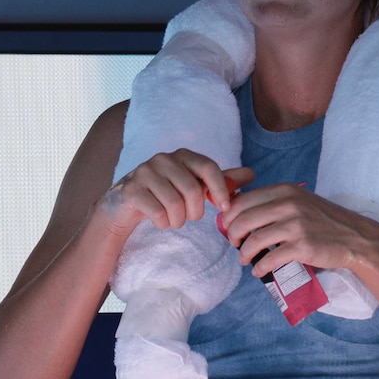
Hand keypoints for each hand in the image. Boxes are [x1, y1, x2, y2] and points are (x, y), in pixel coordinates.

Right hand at [98, 148, 253, 235]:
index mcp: (183, 155)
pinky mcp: (131, 189)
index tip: (225, 208)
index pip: (209, 167)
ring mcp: (144, 172)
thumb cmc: (167, 192)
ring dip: (178, 220)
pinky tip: (159, 219)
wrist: (127, 202)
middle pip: (192, 190)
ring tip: (174, 219)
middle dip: (195, 212)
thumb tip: (251, 173)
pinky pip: (157, 213)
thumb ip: (221, 180)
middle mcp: (163, 158)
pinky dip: (163, 223)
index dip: (220, 189)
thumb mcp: (195, 185)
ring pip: (174, 205)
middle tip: (190, 217)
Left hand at [219, 182, 378, 277]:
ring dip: (243, 253)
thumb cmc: (323, 219)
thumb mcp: (299, 200)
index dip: (229, 216)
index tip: (228, 227)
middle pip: (243, 219)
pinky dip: (259, 267)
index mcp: (284, 190)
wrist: (353, 237)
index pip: (243, 200)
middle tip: (235, 244)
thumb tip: (241, 213)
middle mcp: (288, 204)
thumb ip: (274, 202)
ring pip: (253, 240)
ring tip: (245, 260)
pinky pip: (269, 259)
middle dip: (233, 235)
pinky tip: (258, 271)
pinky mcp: (302, 247)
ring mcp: (295, 225)